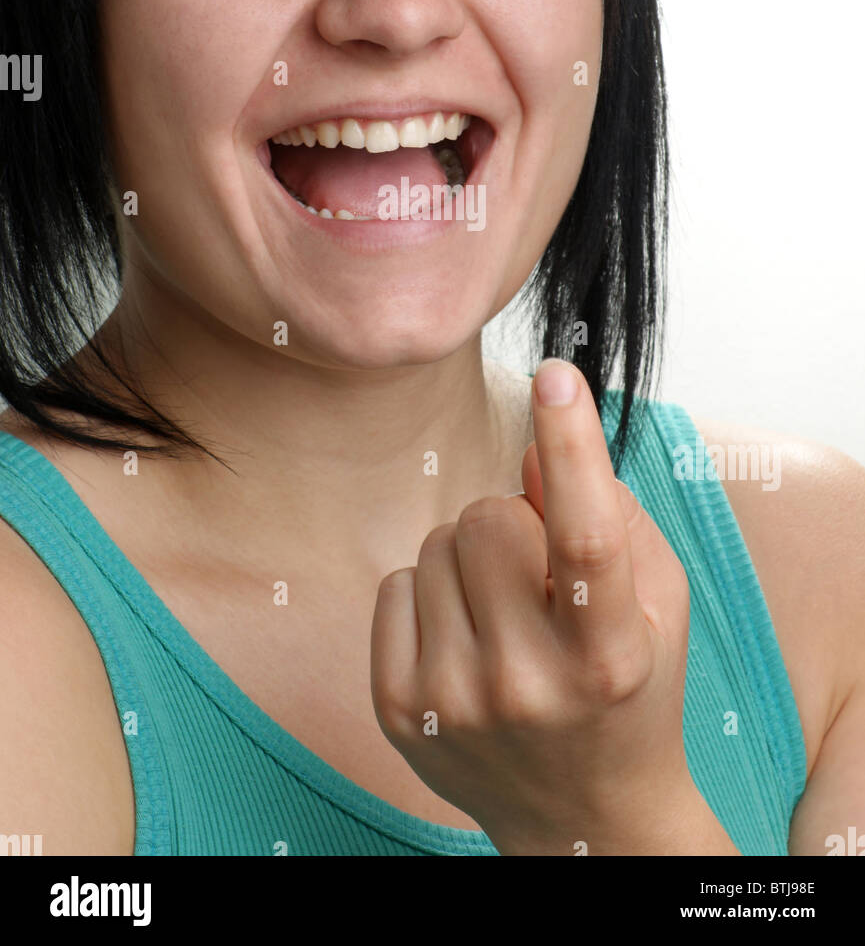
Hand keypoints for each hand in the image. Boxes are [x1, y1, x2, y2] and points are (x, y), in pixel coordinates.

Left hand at [370, 358, 706, 855]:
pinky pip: (395, 582)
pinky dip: (430, 592)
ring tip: (505, 613)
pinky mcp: (399, 707)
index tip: (557, 374)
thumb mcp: (653, 598)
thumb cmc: (632, 683)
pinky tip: (464, 638)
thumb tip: (534, 448)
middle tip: (537, 571)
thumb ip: (606, 513)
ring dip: (471, 556)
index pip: (584, 535)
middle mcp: (529, 685)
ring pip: (437, 542)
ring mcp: (455, 702)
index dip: (572, 448)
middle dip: (514, 520)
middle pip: (488, 516)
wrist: (584, 815)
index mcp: (610, 655)